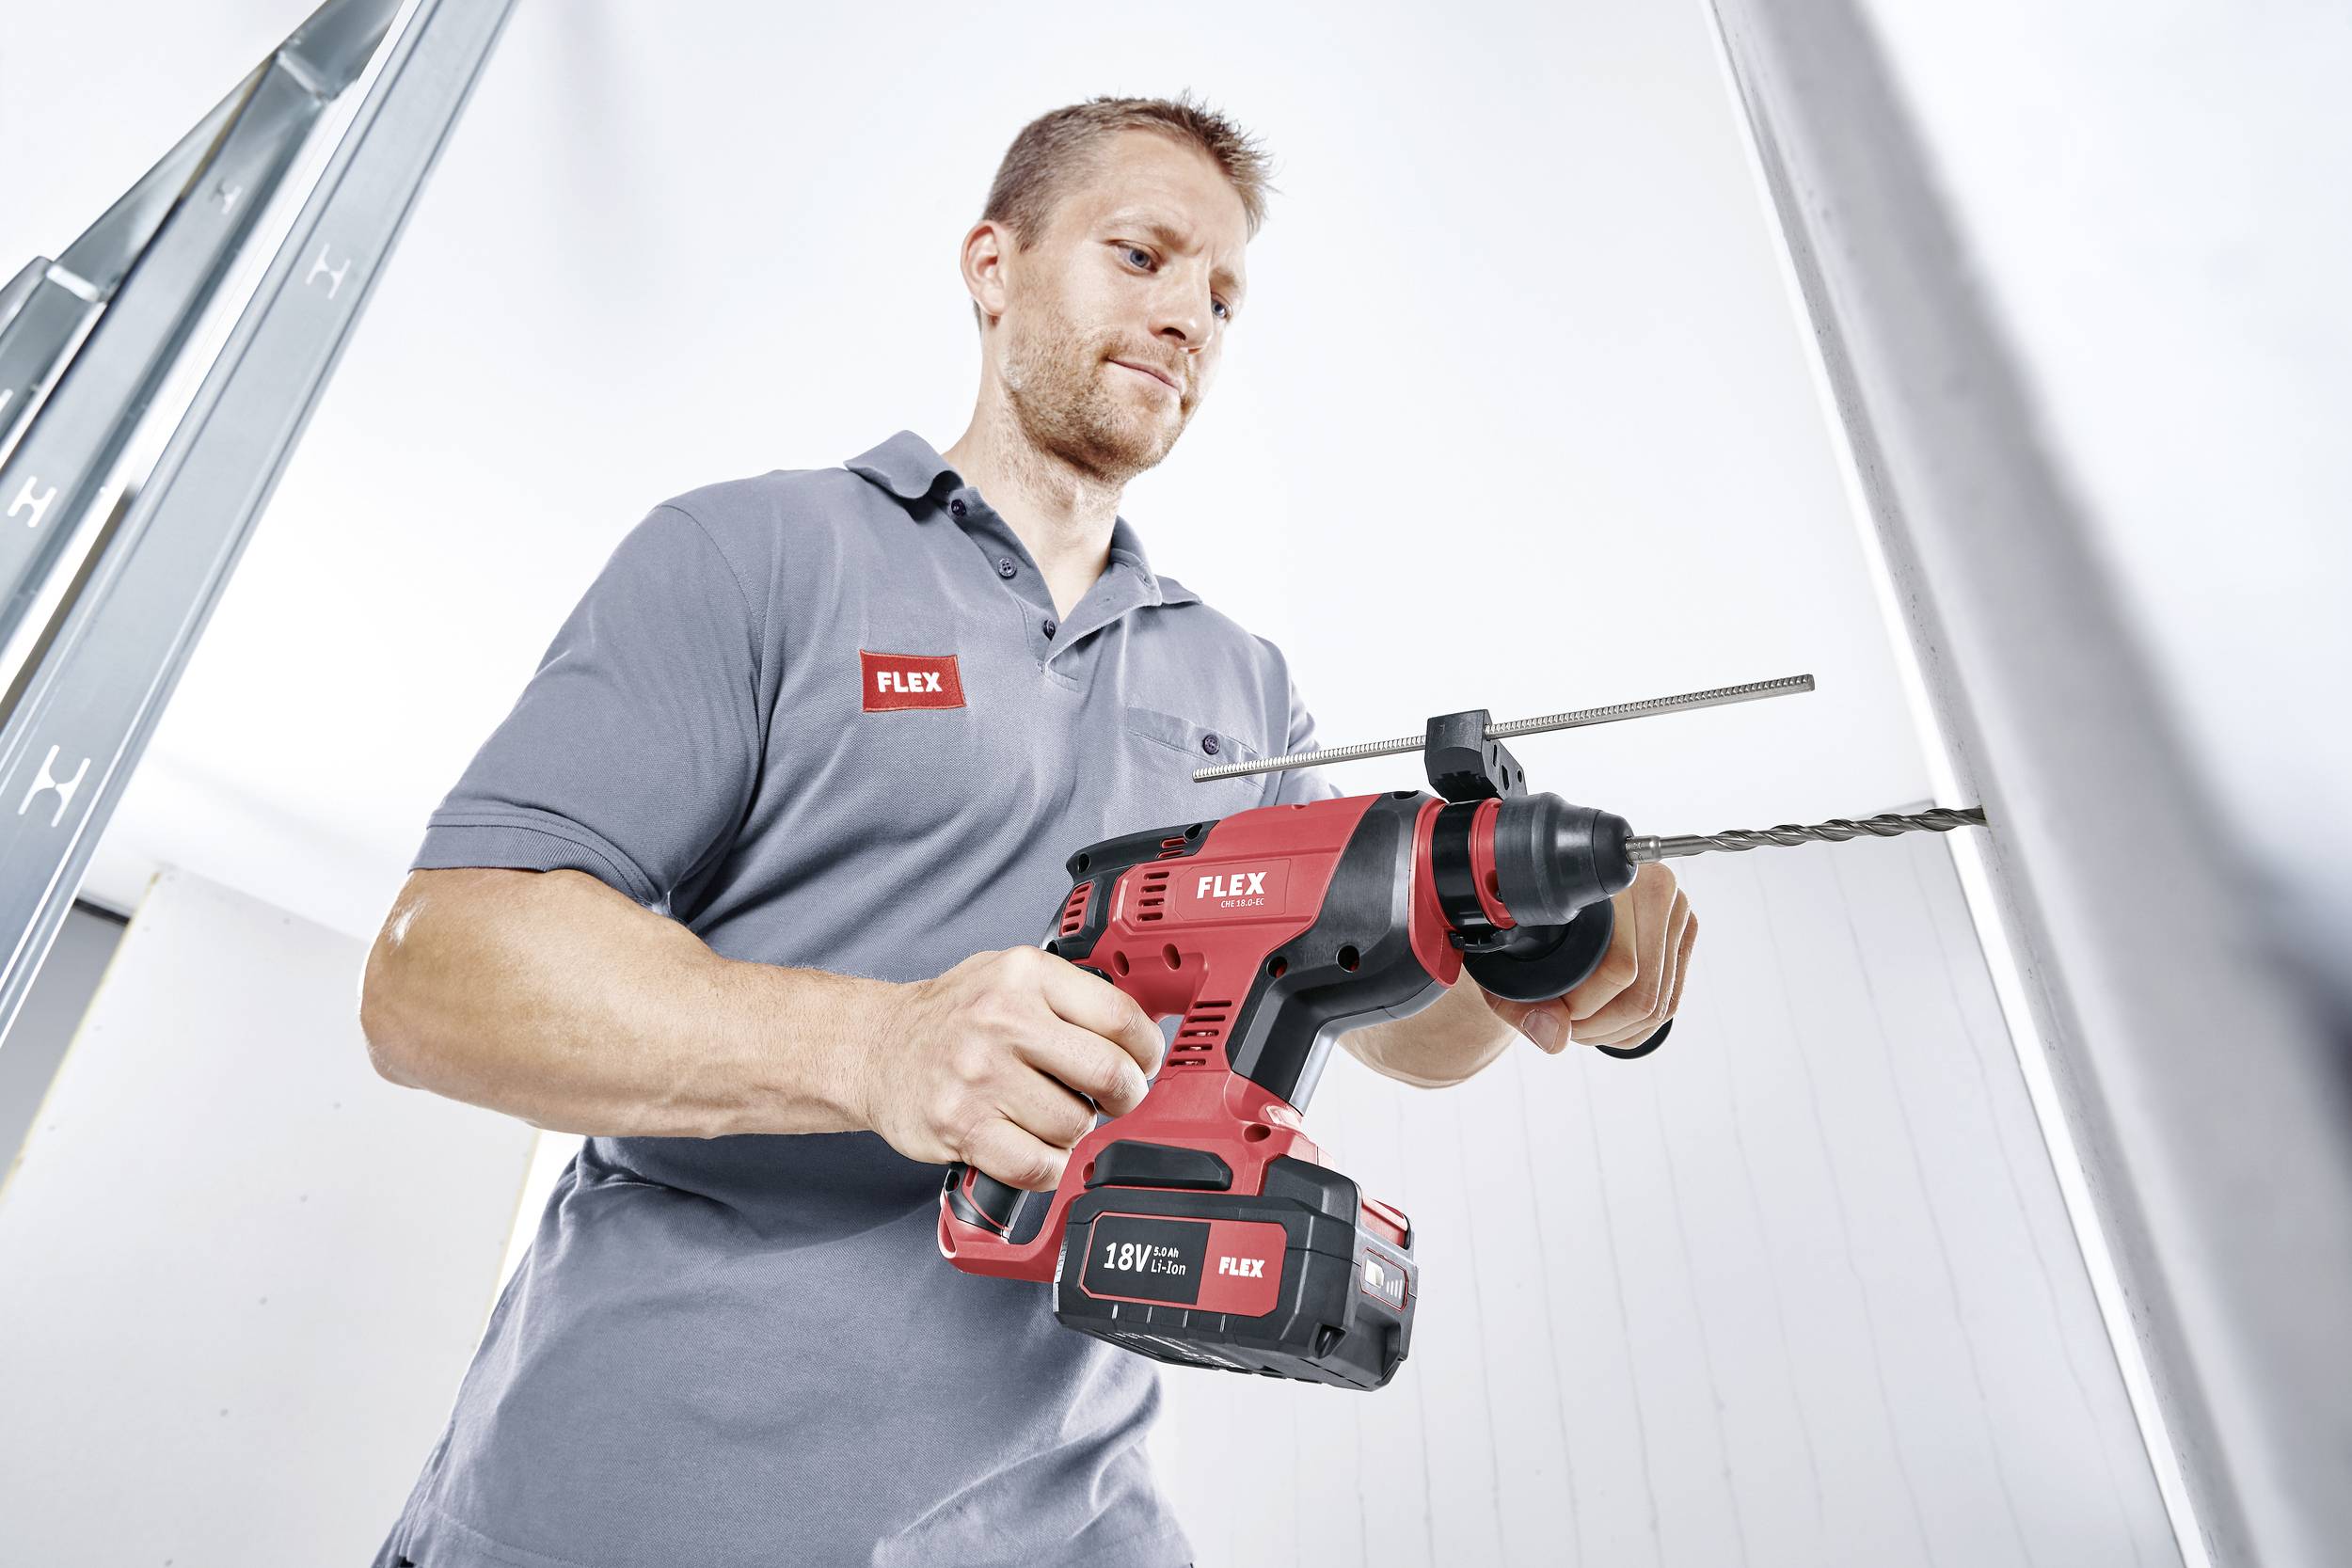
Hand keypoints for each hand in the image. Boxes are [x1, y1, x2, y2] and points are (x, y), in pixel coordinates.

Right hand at [857, 946, 1165, 1192]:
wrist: (875, 1048)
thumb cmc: (951, 1015)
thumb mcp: (1009, 976)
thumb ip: (1070, 994)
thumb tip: (1140, 1031)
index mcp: (1024, 974)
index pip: (1119, 1016)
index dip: (1147, 1049)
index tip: (1144, 1062)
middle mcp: (1001, 1020)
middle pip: (1107, 1073)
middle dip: (1126, 1095)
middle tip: (1116, 1099)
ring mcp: (979, 1075)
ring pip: (1075, 1124)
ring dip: (1078, 1131)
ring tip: (1056, 1117)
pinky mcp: (961, 1126)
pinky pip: (1037, 1165)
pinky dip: (1050, 1168)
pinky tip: (1041, 1151)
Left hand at [1482, 863, 1695, 1053]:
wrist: (1543, 894)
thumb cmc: (1520, 924)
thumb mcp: (1502, 959)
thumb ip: (1519, 1005)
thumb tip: (1554, 1037)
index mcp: (1614, 881)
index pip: (1617, 968)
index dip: (1582, 1006)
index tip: (1551, 1010)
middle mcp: (1657, 889)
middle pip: (1643, 994)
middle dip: (1599, 1026)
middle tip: (1564, 1028)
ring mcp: (1677, 913)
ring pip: (1660, 1005)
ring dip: (1616, 1030)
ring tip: (1578, 1026)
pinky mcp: (1684, 935)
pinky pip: (1670, 1003)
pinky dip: (1635, 1026)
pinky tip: (1603, 1023)